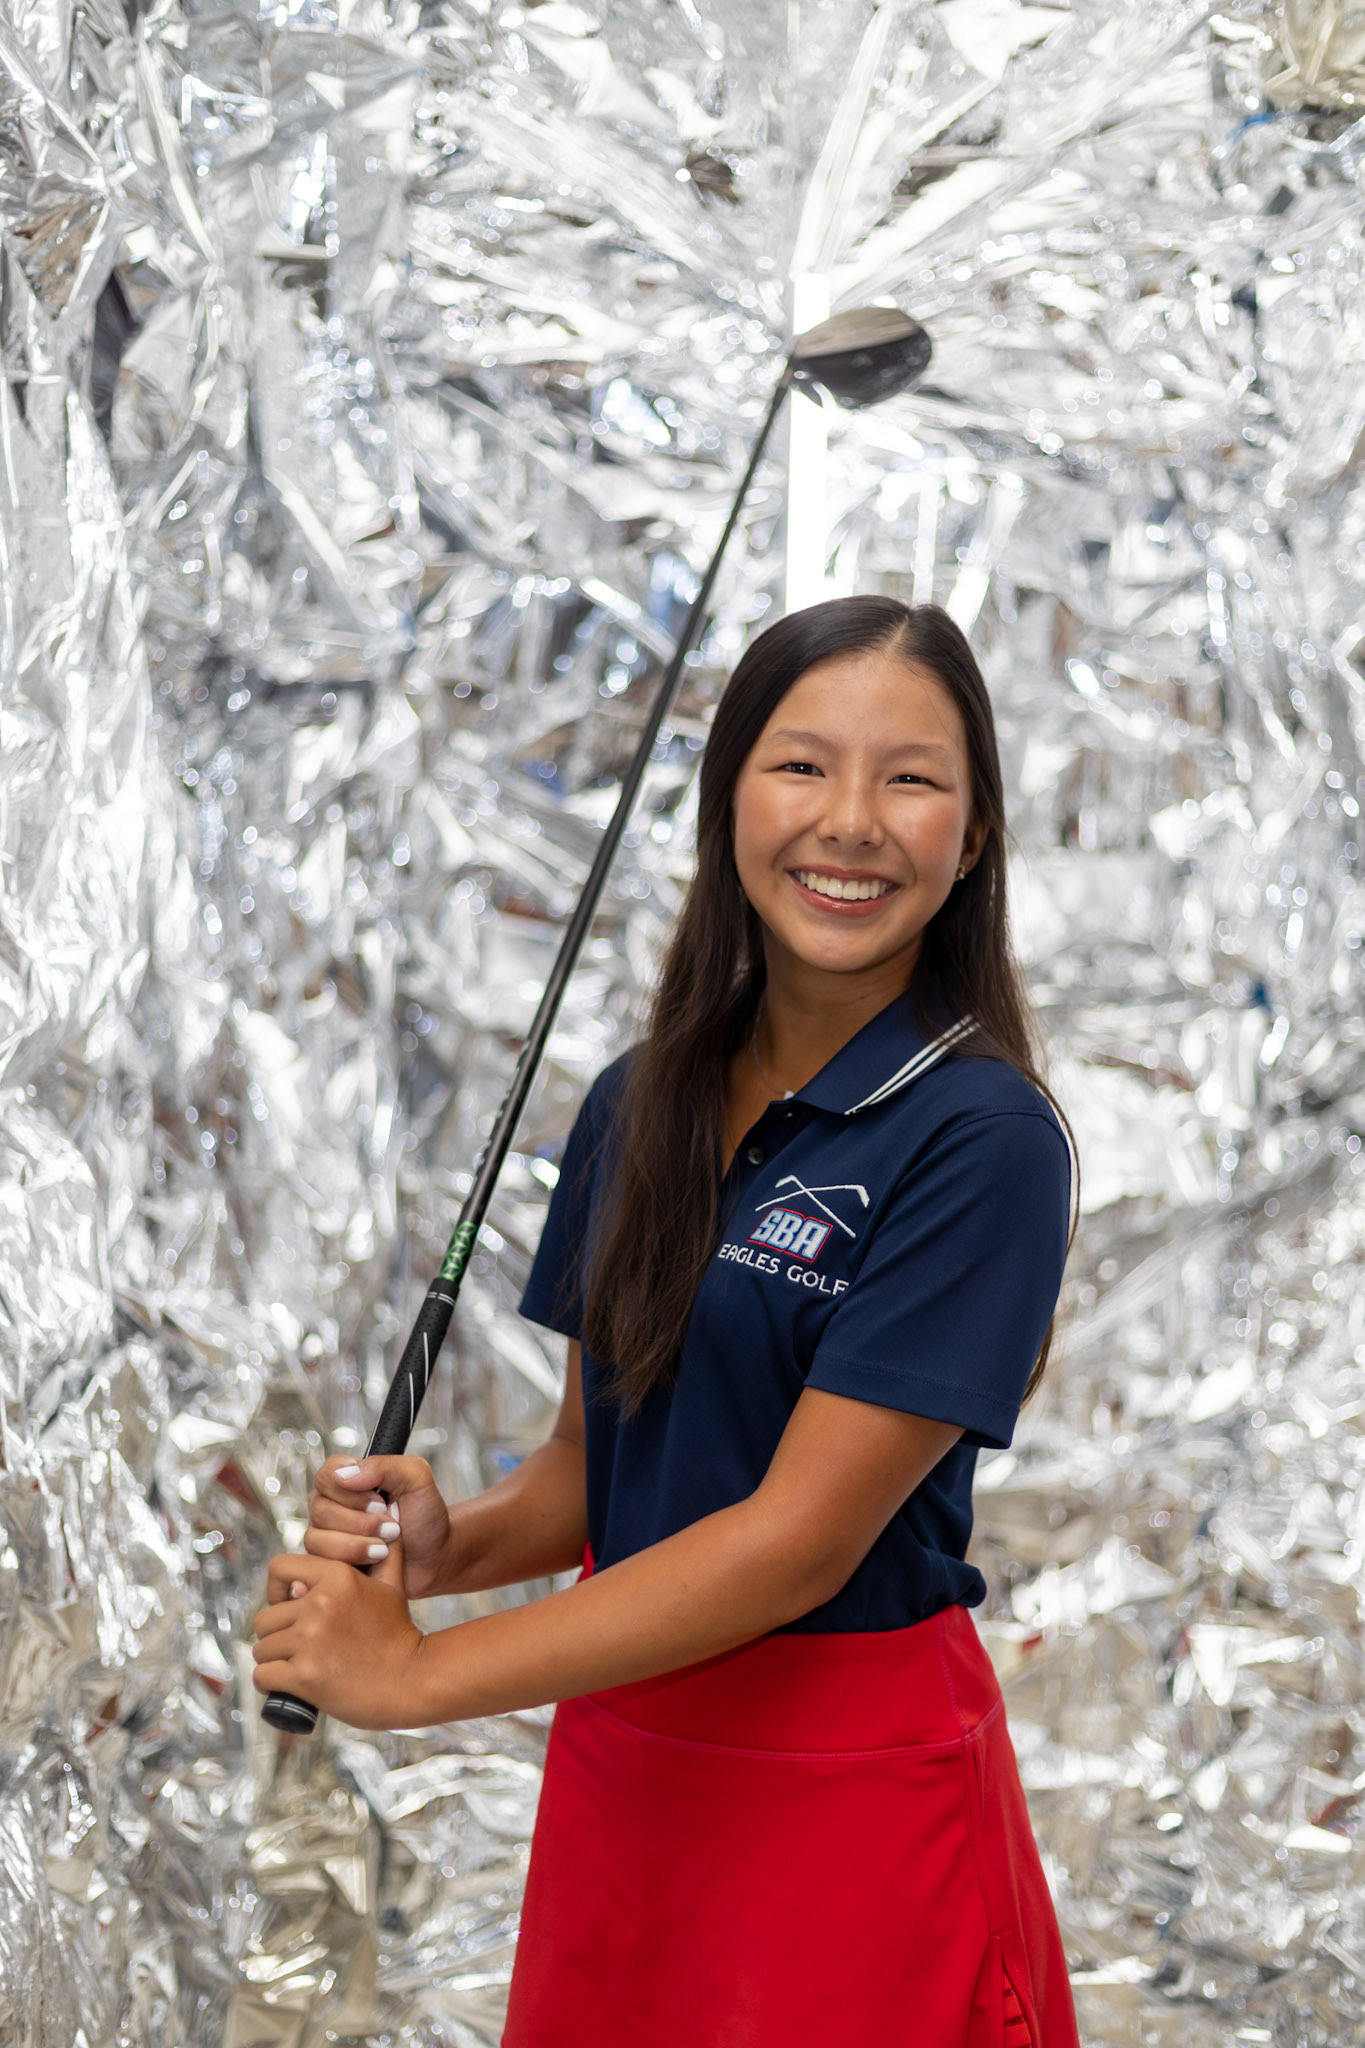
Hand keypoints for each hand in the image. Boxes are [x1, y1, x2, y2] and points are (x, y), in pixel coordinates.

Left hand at [252, 1547, 429, 1729]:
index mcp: (337, 1576)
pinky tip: (289, 1685)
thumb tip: (391, 1510)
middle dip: (276, 1634)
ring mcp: (310, 1640)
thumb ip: (386, 1550)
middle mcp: (320, 1604)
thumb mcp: (393, 1586)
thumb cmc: (398, 1634)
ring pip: (262, 1649)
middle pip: (265, 1617)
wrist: (412, 1680)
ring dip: (274, 1660)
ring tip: (297, 1666)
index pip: (278, 1569)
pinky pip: (263, 1676)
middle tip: (297, 1647)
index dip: (276, 1590)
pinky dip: (271, 1683)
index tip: (288, 1607)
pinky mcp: (305, 1675)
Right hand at [304, 1453, 464, 1599]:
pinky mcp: (328, 1562)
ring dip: (358, 1543)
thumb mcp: (416, 1479)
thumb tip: (344, 1475)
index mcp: (347, 1478)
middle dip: (361, 1522)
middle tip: (392, 1526)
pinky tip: (376, 1559)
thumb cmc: (425, 1516)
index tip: (381, 1501)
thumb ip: (384, 1466)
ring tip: (386, 1545)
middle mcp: (331, 1504)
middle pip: (320, 1509)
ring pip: (317, 1538)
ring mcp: (326, 1534)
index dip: (352, 1492)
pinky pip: (321, 1562)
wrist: (434, 1557)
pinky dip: (352, 1560)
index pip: (327, 1474)